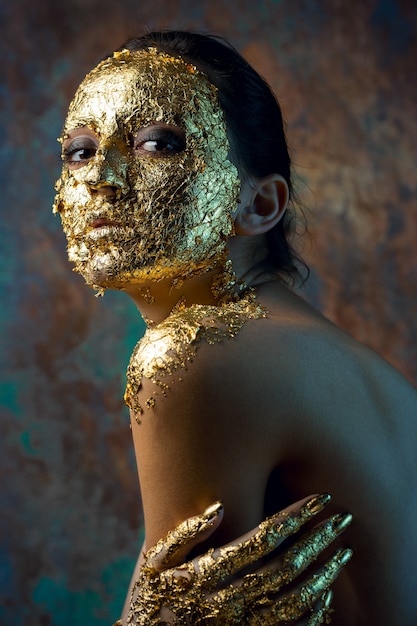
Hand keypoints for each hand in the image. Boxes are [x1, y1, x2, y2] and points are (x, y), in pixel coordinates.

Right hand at [124, 494, 351, 624]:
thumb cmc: (150, 594)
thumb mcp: (154, 560)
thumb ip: (184, 534)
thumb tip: (218, 508)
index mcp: (208, 571)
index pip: (262, 537)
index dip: (294, 516)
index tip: (320, 498)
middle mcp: (228, 599)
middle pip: (286, 565)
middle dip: (318, 539)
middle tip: (344, 517)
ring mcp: (240, 624)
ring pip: (294, 600)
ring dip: (324, 574)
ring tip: (345, 550)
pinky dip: (314, 614)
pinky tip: (327, 594)